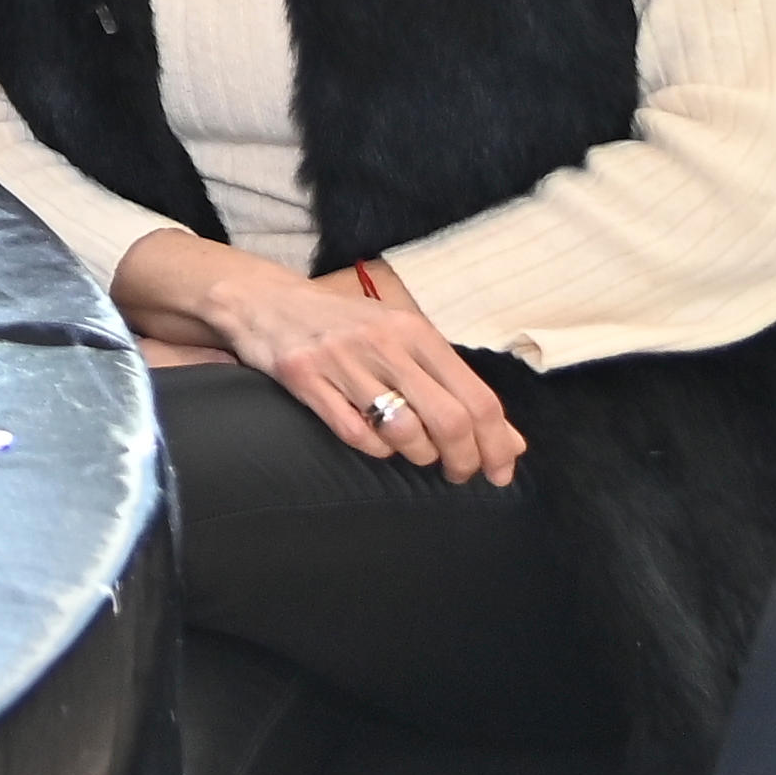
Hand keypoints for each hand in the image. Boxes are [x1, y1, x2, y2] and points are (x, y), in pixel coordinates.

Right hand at [108, 232, 523, 481]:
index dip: (497, 445)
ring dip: (417, 456)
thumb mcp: (405, 343)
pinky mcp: (305, 378)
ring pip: (404, 431)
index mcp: (416, 332)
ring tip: (414, 454)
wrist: (265, 301)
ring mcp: (343, 360)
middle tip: (458, 474)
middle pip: (449, 419)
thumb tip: (510, 442)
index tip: (499, 472)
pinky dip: (374, 449)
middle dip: (463, 459)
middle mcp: (384, 343)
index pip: (478, 398)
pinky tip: (375, 442)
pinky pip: (355, 434)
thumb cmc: (345, 327)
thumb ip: (455, 388)